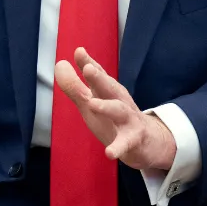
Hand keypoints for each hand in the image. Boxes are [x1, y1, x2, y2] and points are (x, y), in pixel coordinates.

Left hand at [54, 47, 176, 170]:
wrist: (146, 142)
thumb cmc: (113, 118)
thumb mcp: (92, 101)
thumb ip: (75, 85)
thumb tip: (60, 63)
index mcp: (107, 91)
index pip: (98, 74)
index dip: (88, 63)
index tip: (79, 52)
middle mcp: (118, 101)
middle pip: (110, 87)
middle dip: (99, 78)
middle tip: (87, 68)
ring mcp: (128, 120)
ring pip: (119, 111)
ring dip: (107, 107)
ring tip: (92, 104)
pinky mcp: (133, 140)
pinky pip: (125, 143)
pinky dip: (118, 147)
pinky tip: (109, 153)